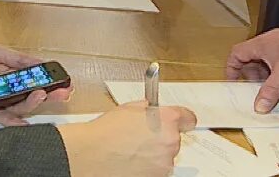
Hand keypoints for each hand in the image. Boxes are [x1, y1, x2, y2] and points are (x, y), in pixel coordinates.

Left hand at [0, 44, 72, 125]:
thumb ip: (15, 58)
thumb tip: (36, 61)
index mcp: (10, 74)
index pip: (34, 79)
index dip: (50, 81)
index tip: (64, 81)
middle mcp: (5, 89)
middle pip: (30, 95)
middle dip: (48, 95)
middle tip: (62, 93)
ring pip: (18, 106)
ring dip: (32, 103)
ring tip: (42, 95)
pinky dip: (12, 121)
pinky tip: (24, 122)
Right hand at [58, 101, 196, 176]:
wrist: (90, 154)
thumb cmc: (105, 132)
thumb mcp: (130, 108)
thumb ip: (150, 110)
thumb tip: (155, 111)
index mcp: (167, 119)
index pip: (188, 118)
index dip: (183, 120)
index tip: (182, 122)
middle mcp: (170, 141)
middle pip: (174, 139)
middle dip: (162, 138)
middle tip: (142, 138)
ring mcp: (164, 163)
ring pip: (165, 157)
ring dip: (154, 155)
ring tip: (132, 152)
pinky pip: (156, 171)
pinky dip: (147, 168)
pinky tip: (130, 162)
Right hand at [226, 23, 278, 112]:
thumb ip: (271, 90)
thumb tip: (259, 107)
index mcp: (259, 45)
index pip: (237, 54)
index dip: (232, 68)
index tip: (232, 83)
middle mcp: (267, 46)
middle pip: (249, 62)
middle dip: (250, 78)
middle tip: (253, 93)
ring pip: (264, 66)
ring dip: (264, 80)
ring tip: (267, 95)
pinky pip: (276, 69)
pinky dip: (275, 80)